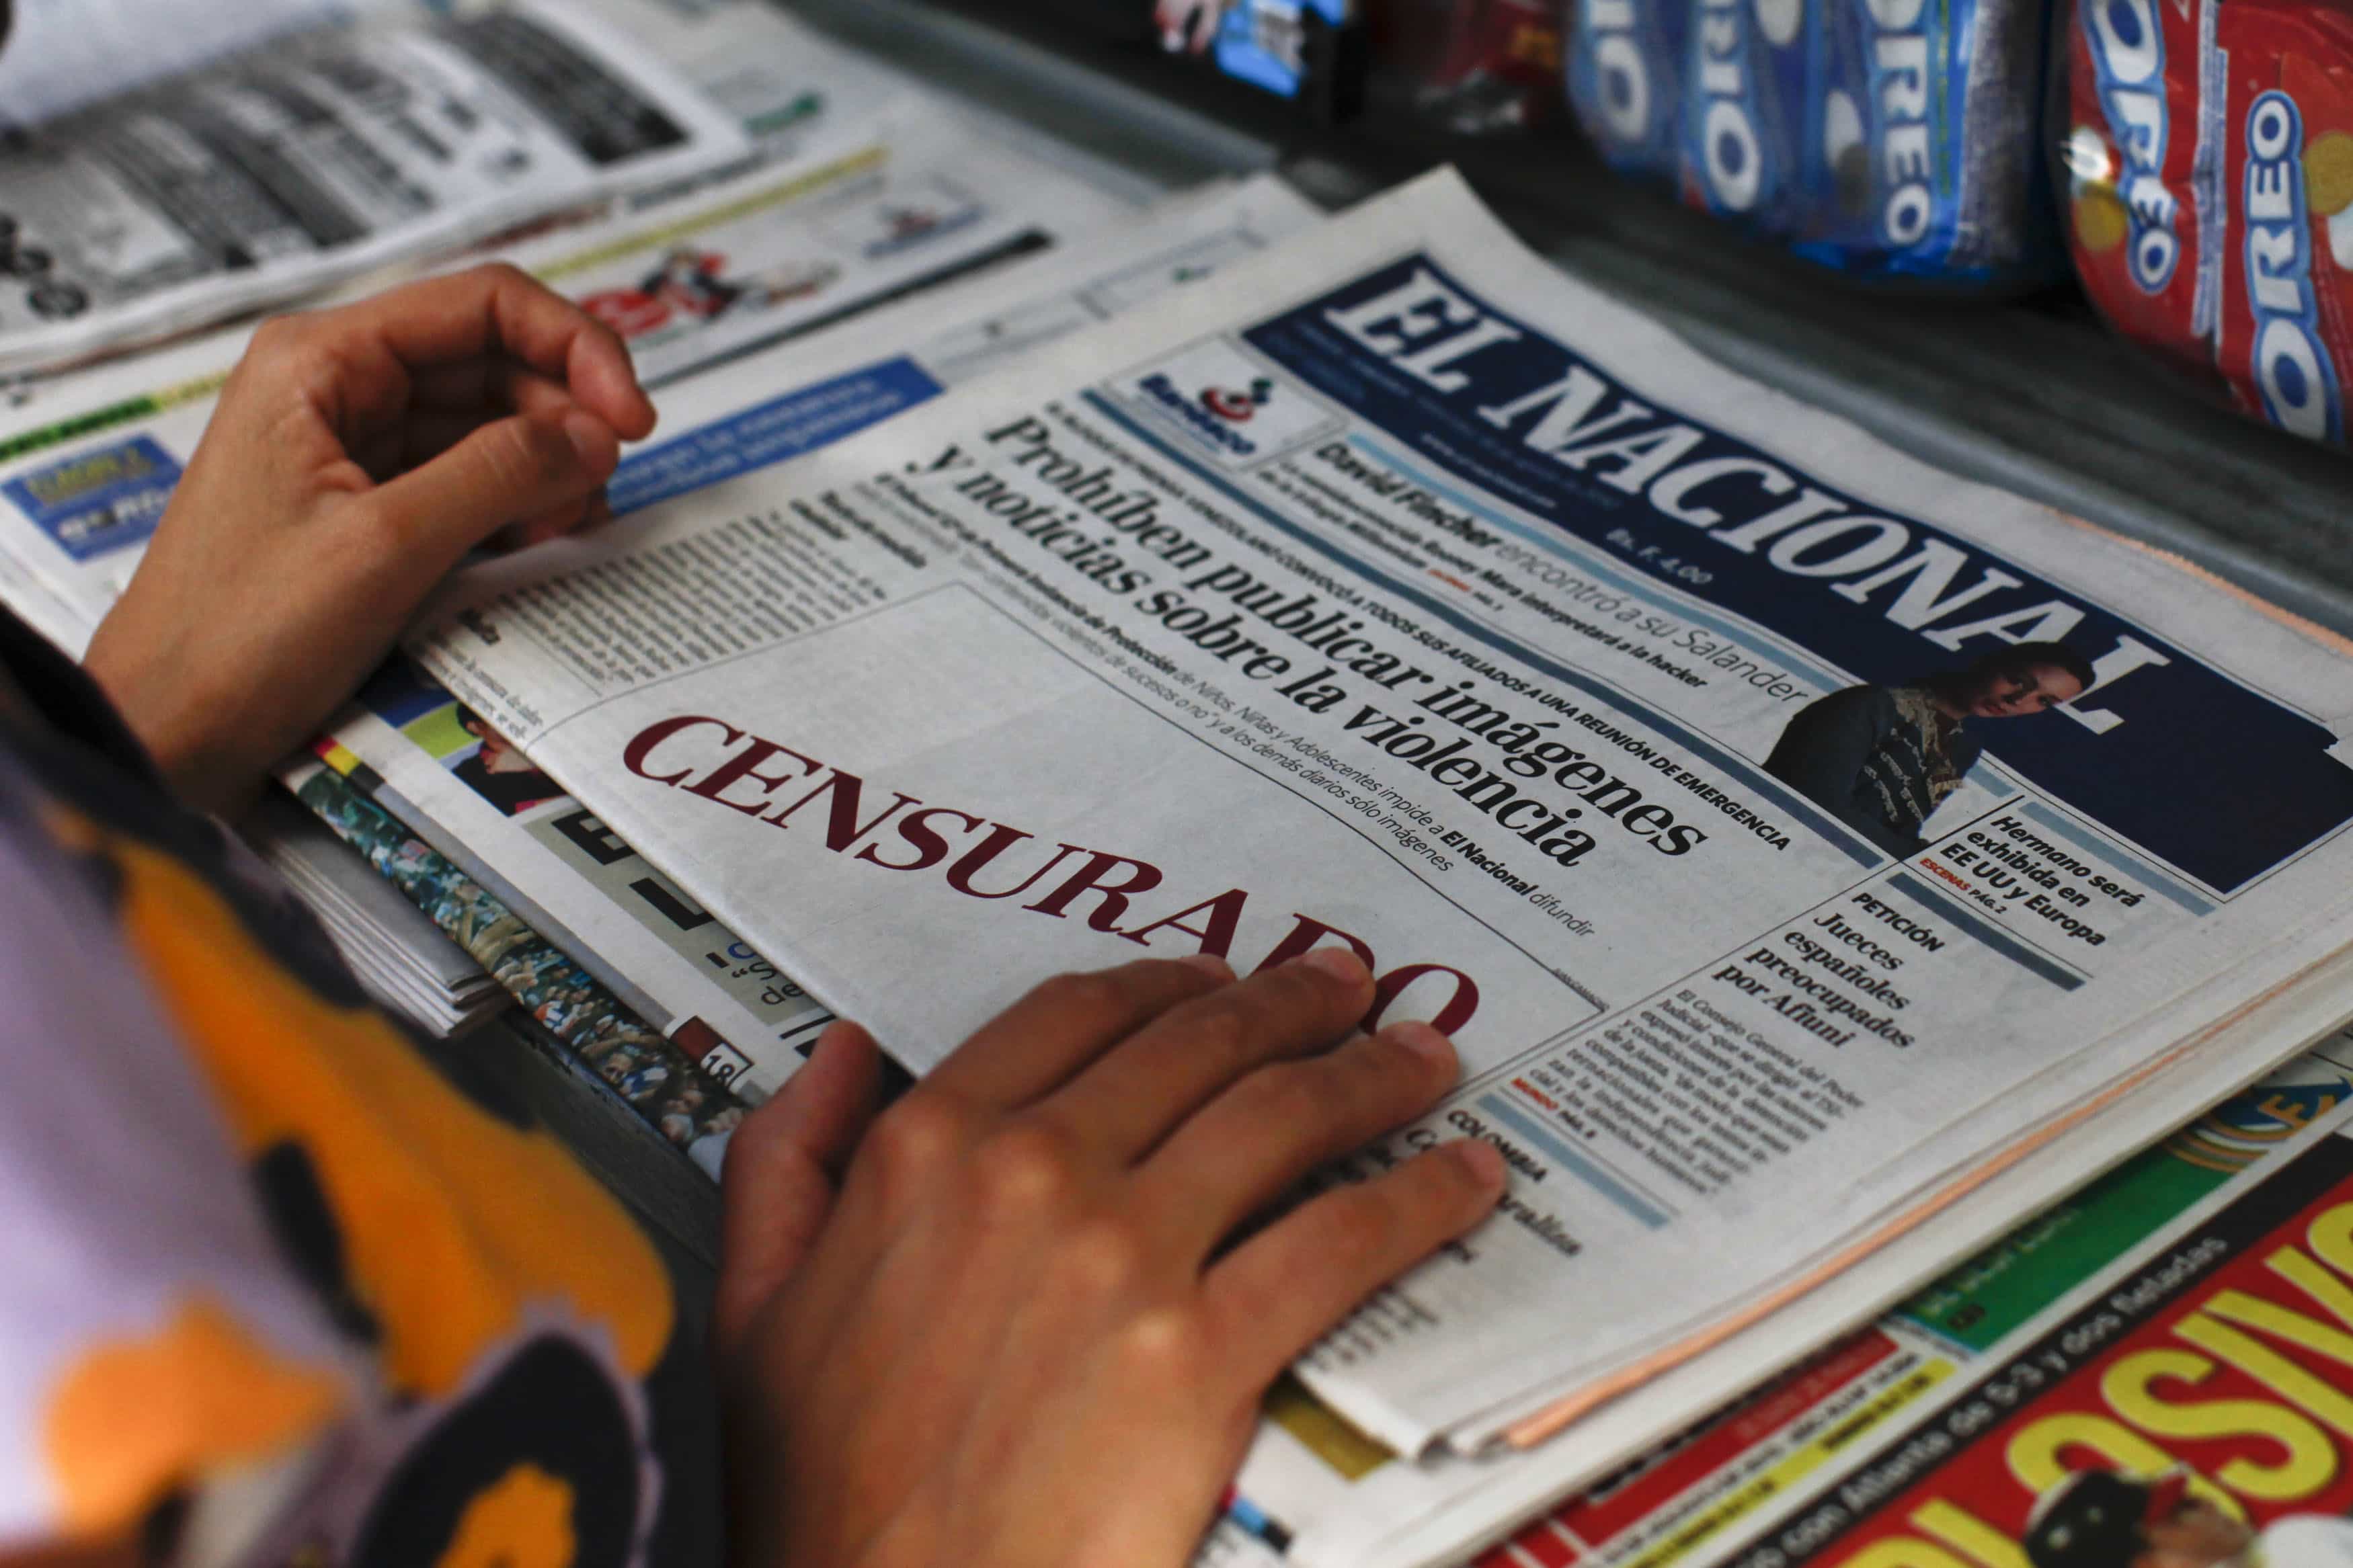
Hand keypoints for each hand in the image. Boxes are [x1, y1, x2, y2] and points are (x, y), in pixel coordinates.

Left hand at [83, 263, 655, 813]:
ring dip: (546, 467)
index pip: (485, 304)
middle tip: (601, 494)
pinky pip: (465, 481)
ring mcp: (349, 447)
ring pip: (488, 424)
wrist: (166, 734)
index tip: (632, 423)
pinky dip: (514, 506)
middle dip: (564, 419)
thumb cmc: (238, 637)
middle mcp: (335, 385)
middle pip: (494, 361)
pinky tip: (536, 546)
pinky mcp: (364, 507)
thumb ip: (500, 474)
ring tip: (566, 528)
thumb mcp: (386, 545)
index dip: (576, 349)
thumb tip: (598, 435)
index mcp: (321, 360)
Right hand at [714, 950, 1503, 1567]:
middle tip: (1348, 992)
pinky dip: (1414, 1198)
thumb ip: (787, 1156)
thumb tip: (835, 1052)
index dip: (1165, 982)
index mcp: (926, 1152)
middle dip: (1291, 1006)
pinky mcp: (1200, 1353)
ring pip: (1280, 1119)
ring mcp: (1121, 1257)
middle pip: (1196, 1046)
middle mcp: (1031, 1176)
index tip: (1218, 977)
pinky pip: (1337, 1242)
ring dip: (1370, 1076)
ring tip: (1421, 1062)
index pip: (1073, 1014)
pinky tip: (1458, 1180)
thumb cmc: (825, 1487)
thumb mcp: (755, 1302)